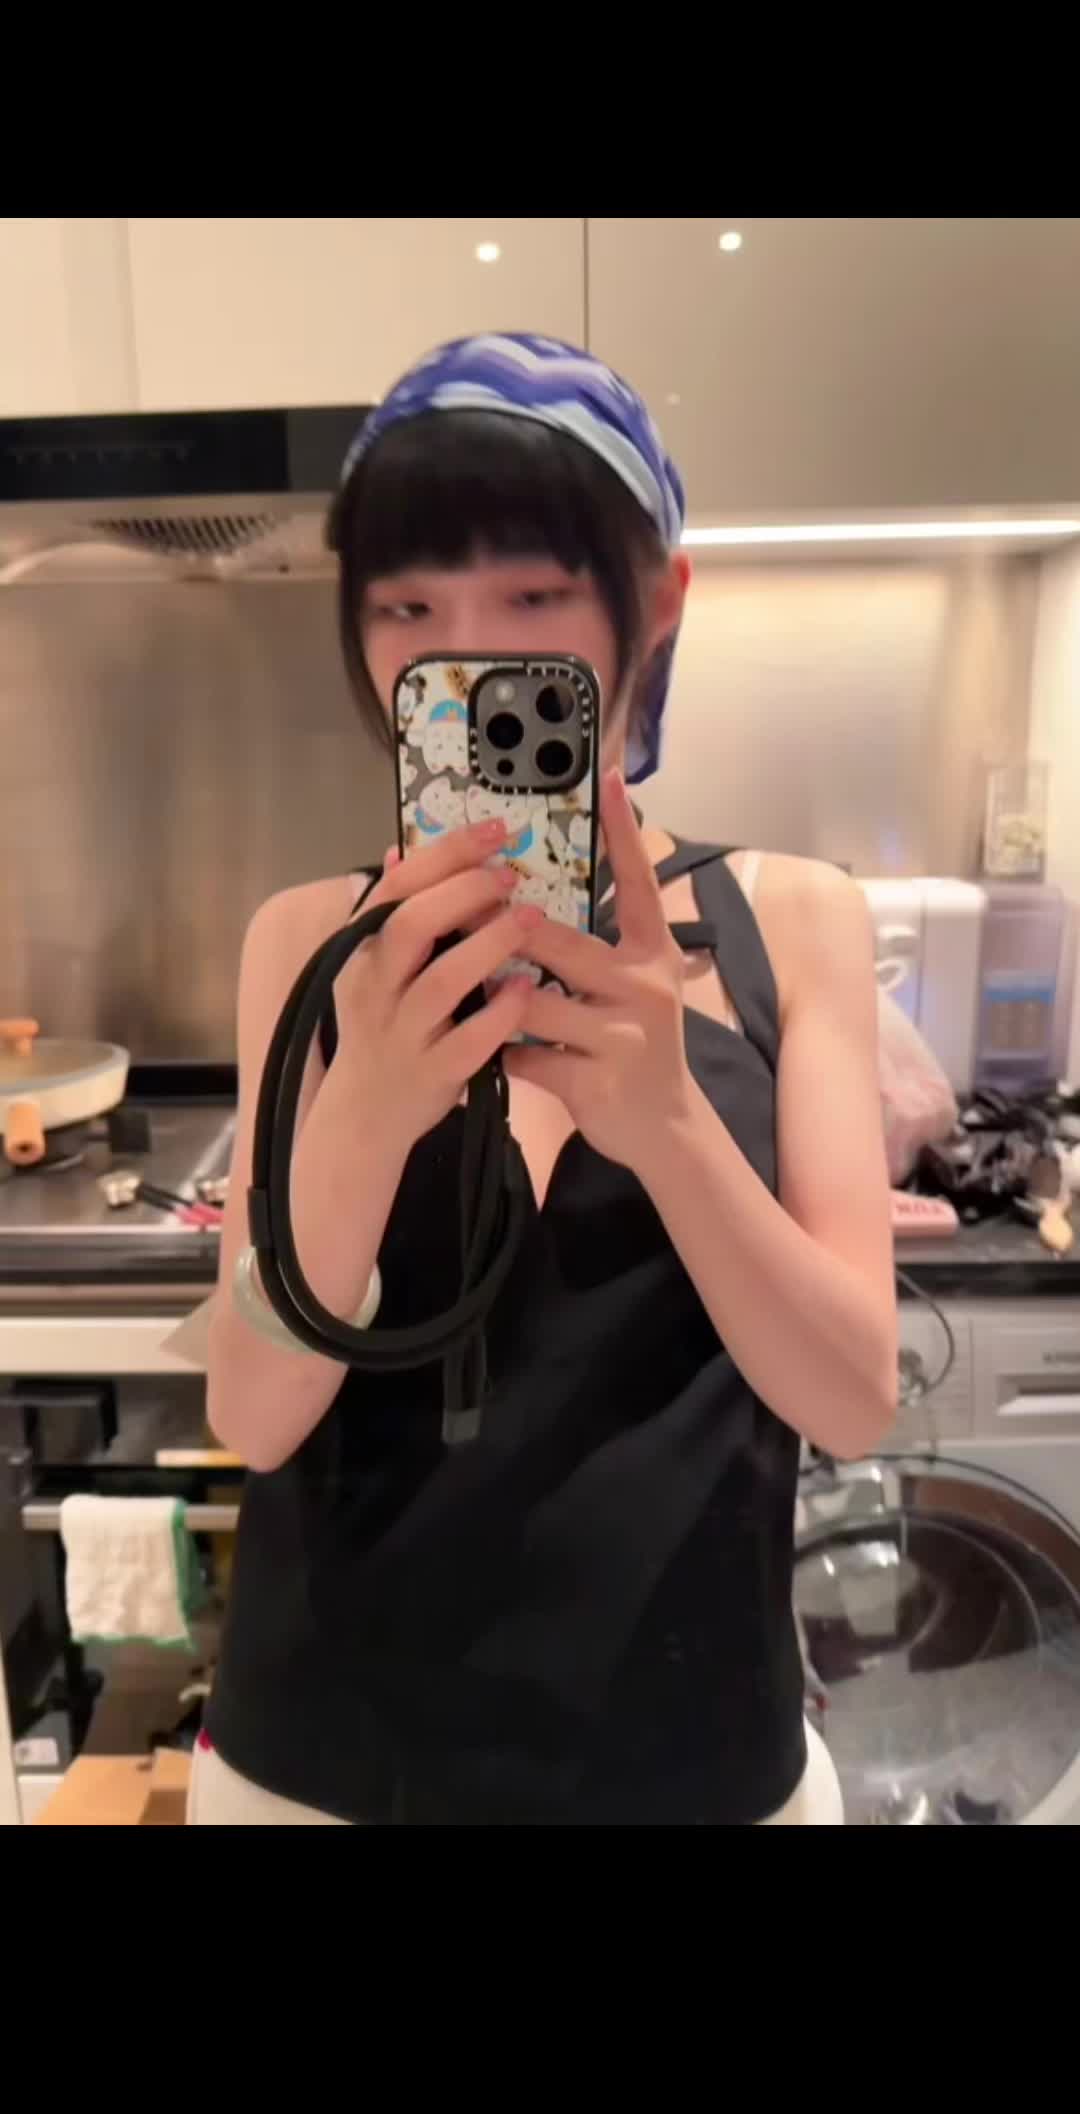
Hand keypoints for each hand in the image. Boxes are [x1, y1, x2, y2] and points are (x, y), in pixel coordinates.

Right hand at [331, 820, 539, 1152]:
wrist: (364, 1115)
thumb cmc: (382, 1029)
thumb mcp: (373, 969)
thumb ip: (389, 914)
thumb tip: (398, 853)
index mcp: (361, 952)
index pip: (395, 888)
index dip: (445, 854)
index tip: (494, 829)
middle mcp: (374, 988)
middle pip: (411, 925)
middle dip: (465, 891)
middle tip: (512, 876)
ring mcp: (401, 1033)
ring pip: (442, 981)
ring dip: (489, 944)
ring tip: (530, 919)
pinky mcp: (431, 1074)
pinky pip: (469, 1040)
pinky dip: (500, 1012)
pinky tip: (527, 987)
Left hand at [504, 770, 696, 1174]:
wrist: (661, 1127)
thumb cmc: (629, 1041)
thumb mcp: (630, 983)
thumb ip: (593, 940)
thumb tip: (535, 893)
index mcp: (654, 953)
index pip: (640, 882)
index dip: (623, 831)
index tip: (606, 778)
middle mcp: (645, 987)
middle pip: (557, 943)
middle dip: (503, 931)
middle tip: (462, 912)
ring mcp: (622, 1036)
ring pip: (530, 1003)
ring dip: (494, 1000)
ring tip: (475, 996)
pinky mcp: (596, 1082)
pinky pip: (523, 1054)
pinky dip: (502, 1052)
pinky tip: (496, 1052)